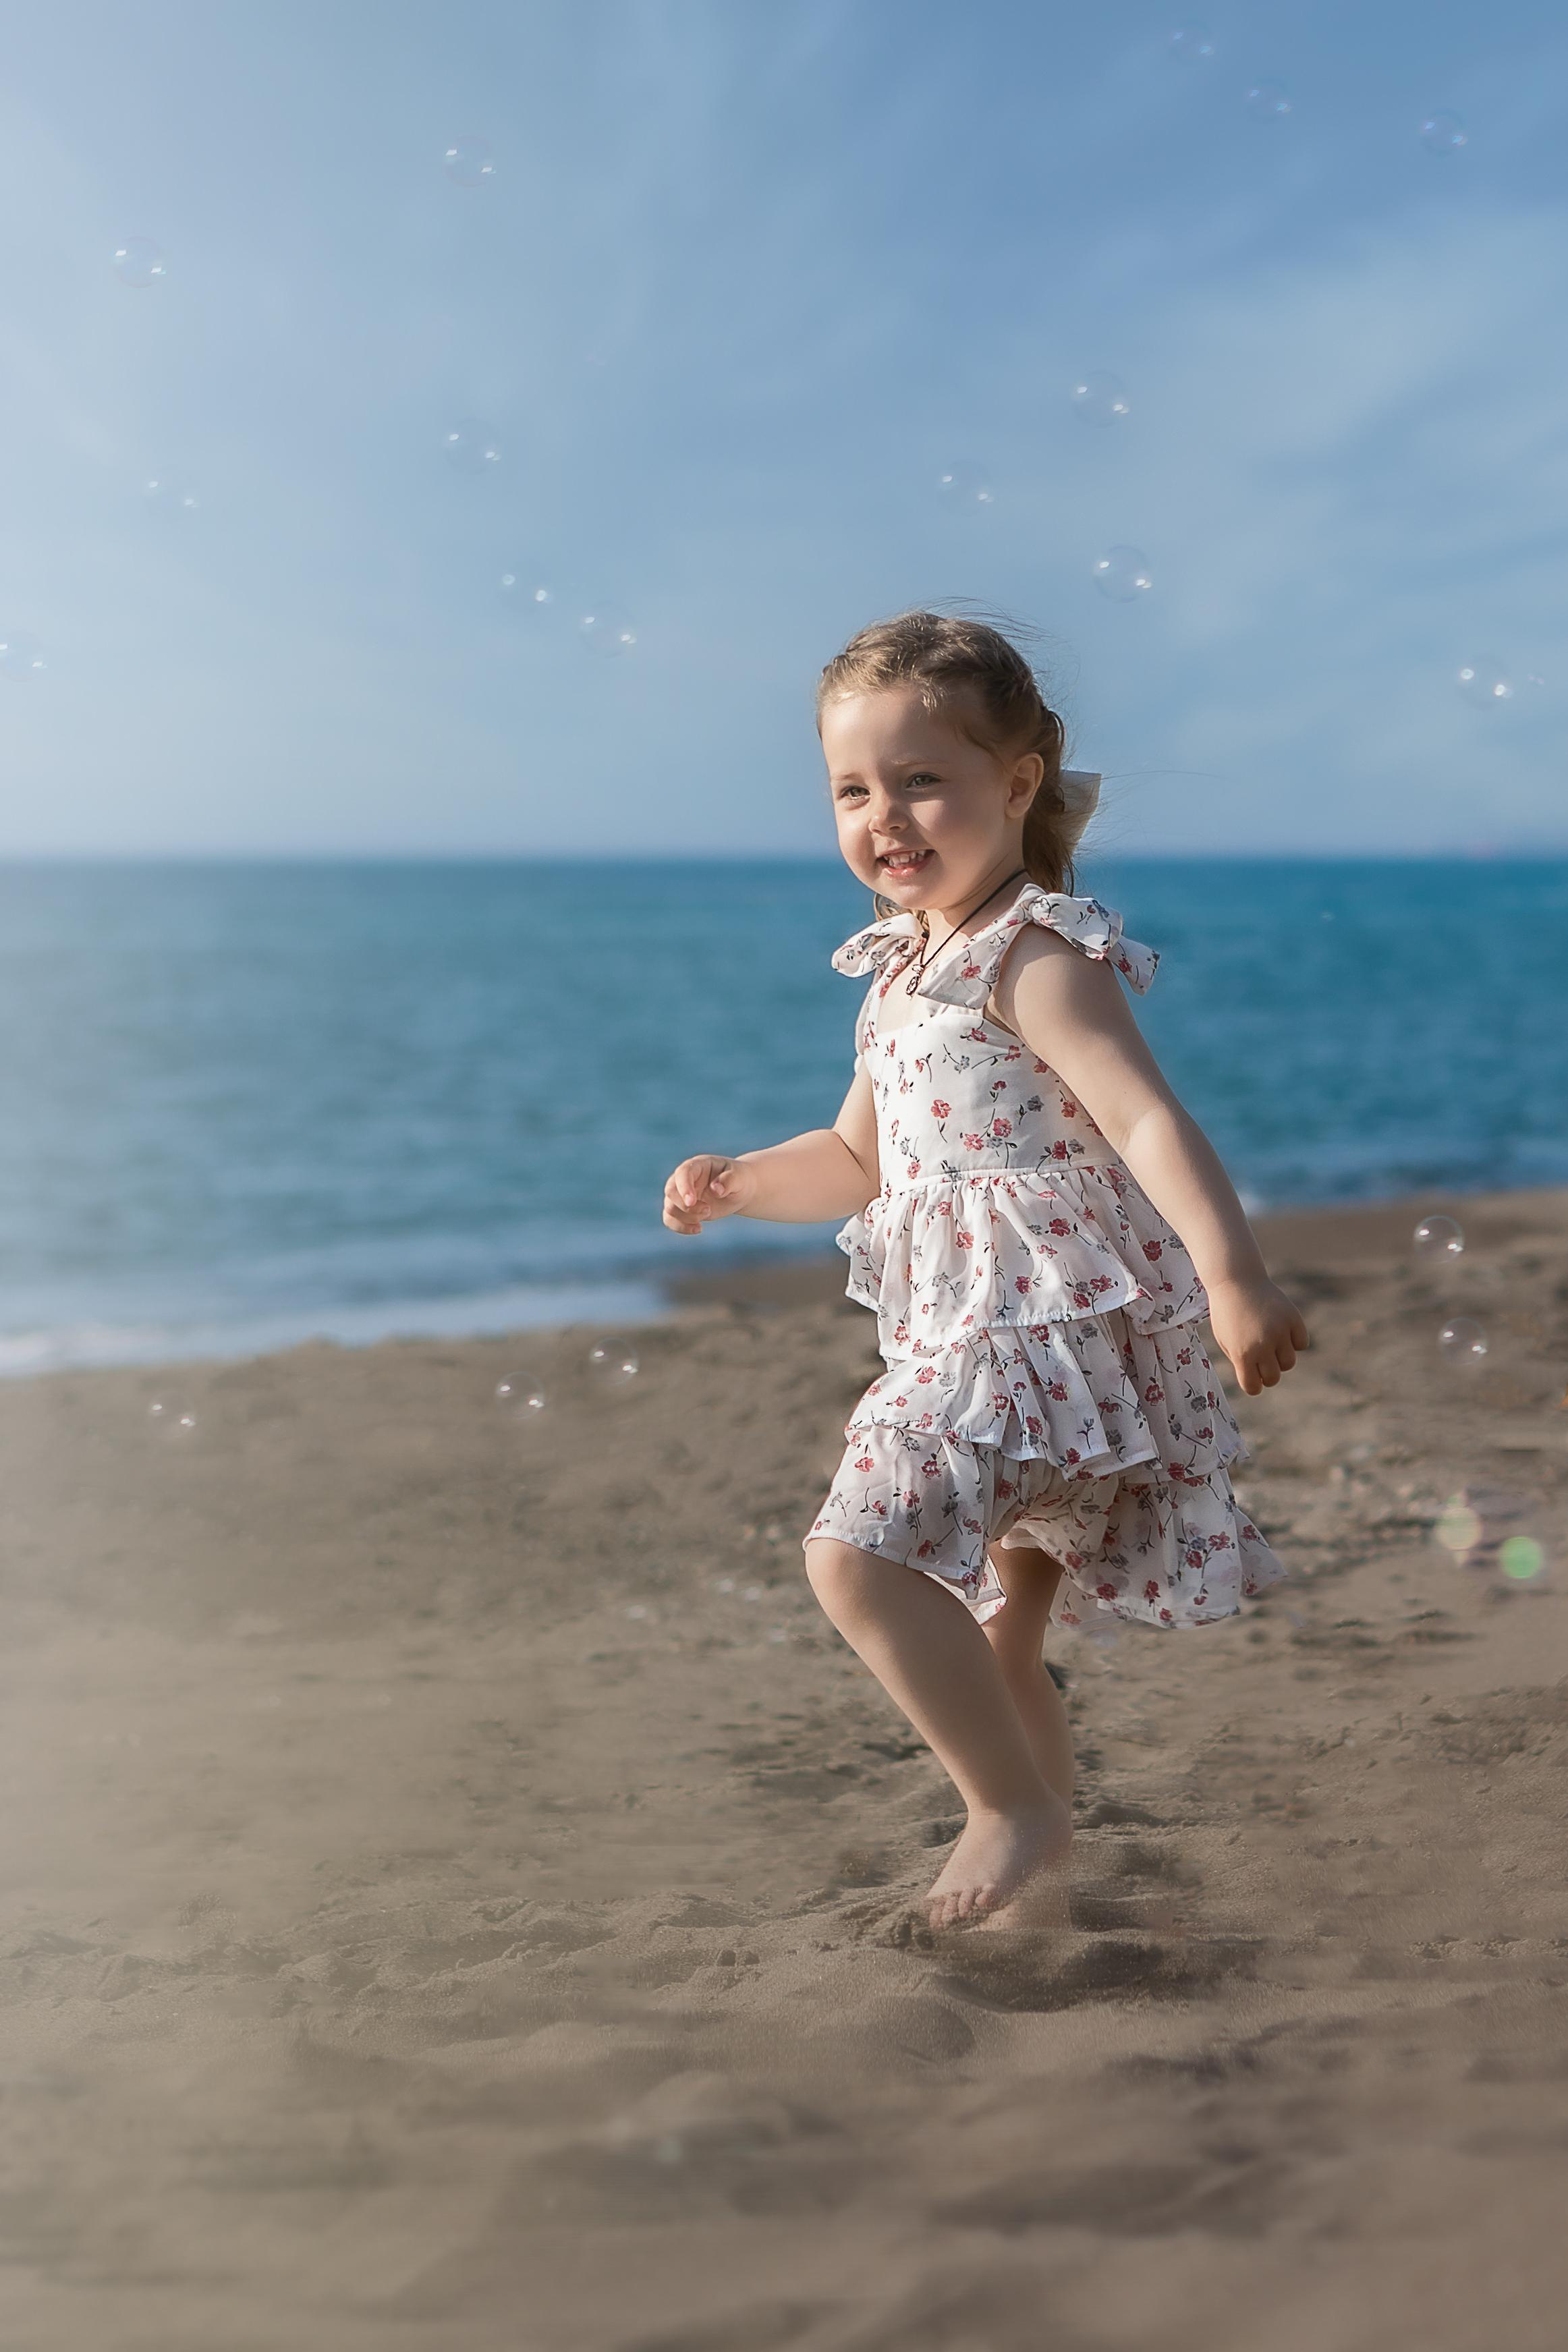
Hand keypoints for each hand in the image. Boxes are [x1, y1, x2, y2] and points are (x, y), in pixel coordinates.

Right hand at [662, 1154, 755, 1235]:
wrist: (739, 1190)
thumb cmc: (739, 1179)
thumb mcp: (740, 1177)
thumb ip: (729, 1181)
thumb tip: (715, 1189)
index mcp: (698, 1165)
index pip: (683, 1173)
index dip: (684, 1187)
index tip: (692, 1202)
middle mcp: (684, 1178)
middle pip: (670, 1191)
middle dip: (686, 1206)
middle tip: (708, 1210)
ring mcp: (681, 1194)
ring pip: (670, 1207)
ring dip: (687, 1217)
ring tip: (708, 1214)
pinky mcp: (682, 1209)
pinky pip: (670, 1219)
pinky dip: (681, 1227)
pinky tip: (698, 1229)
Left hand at [1205, 1277, 1309, 1396]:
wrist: (1236, 1282)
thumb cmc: (1227, 1314)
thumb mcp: (1226, 1342)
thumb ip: (1241, 1363)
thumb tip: (1259, 1379)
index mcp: (1242, 1354)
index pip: (1253, 1387)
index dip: (1252, 1384)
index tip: (1251, 1377)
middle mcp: (1263, 1345)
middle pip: (1273, 1378)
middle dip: (1266, 1373)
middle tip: (1260, 1359)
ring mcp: (1280, 1332)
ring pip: (1289, 1363)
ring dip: (1280, 1358)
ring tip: (1269, 1343)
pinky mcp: (1293, 1319)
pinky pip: (1301, 1343)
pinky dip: (1294, 1341)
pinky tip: (1281, 1331)